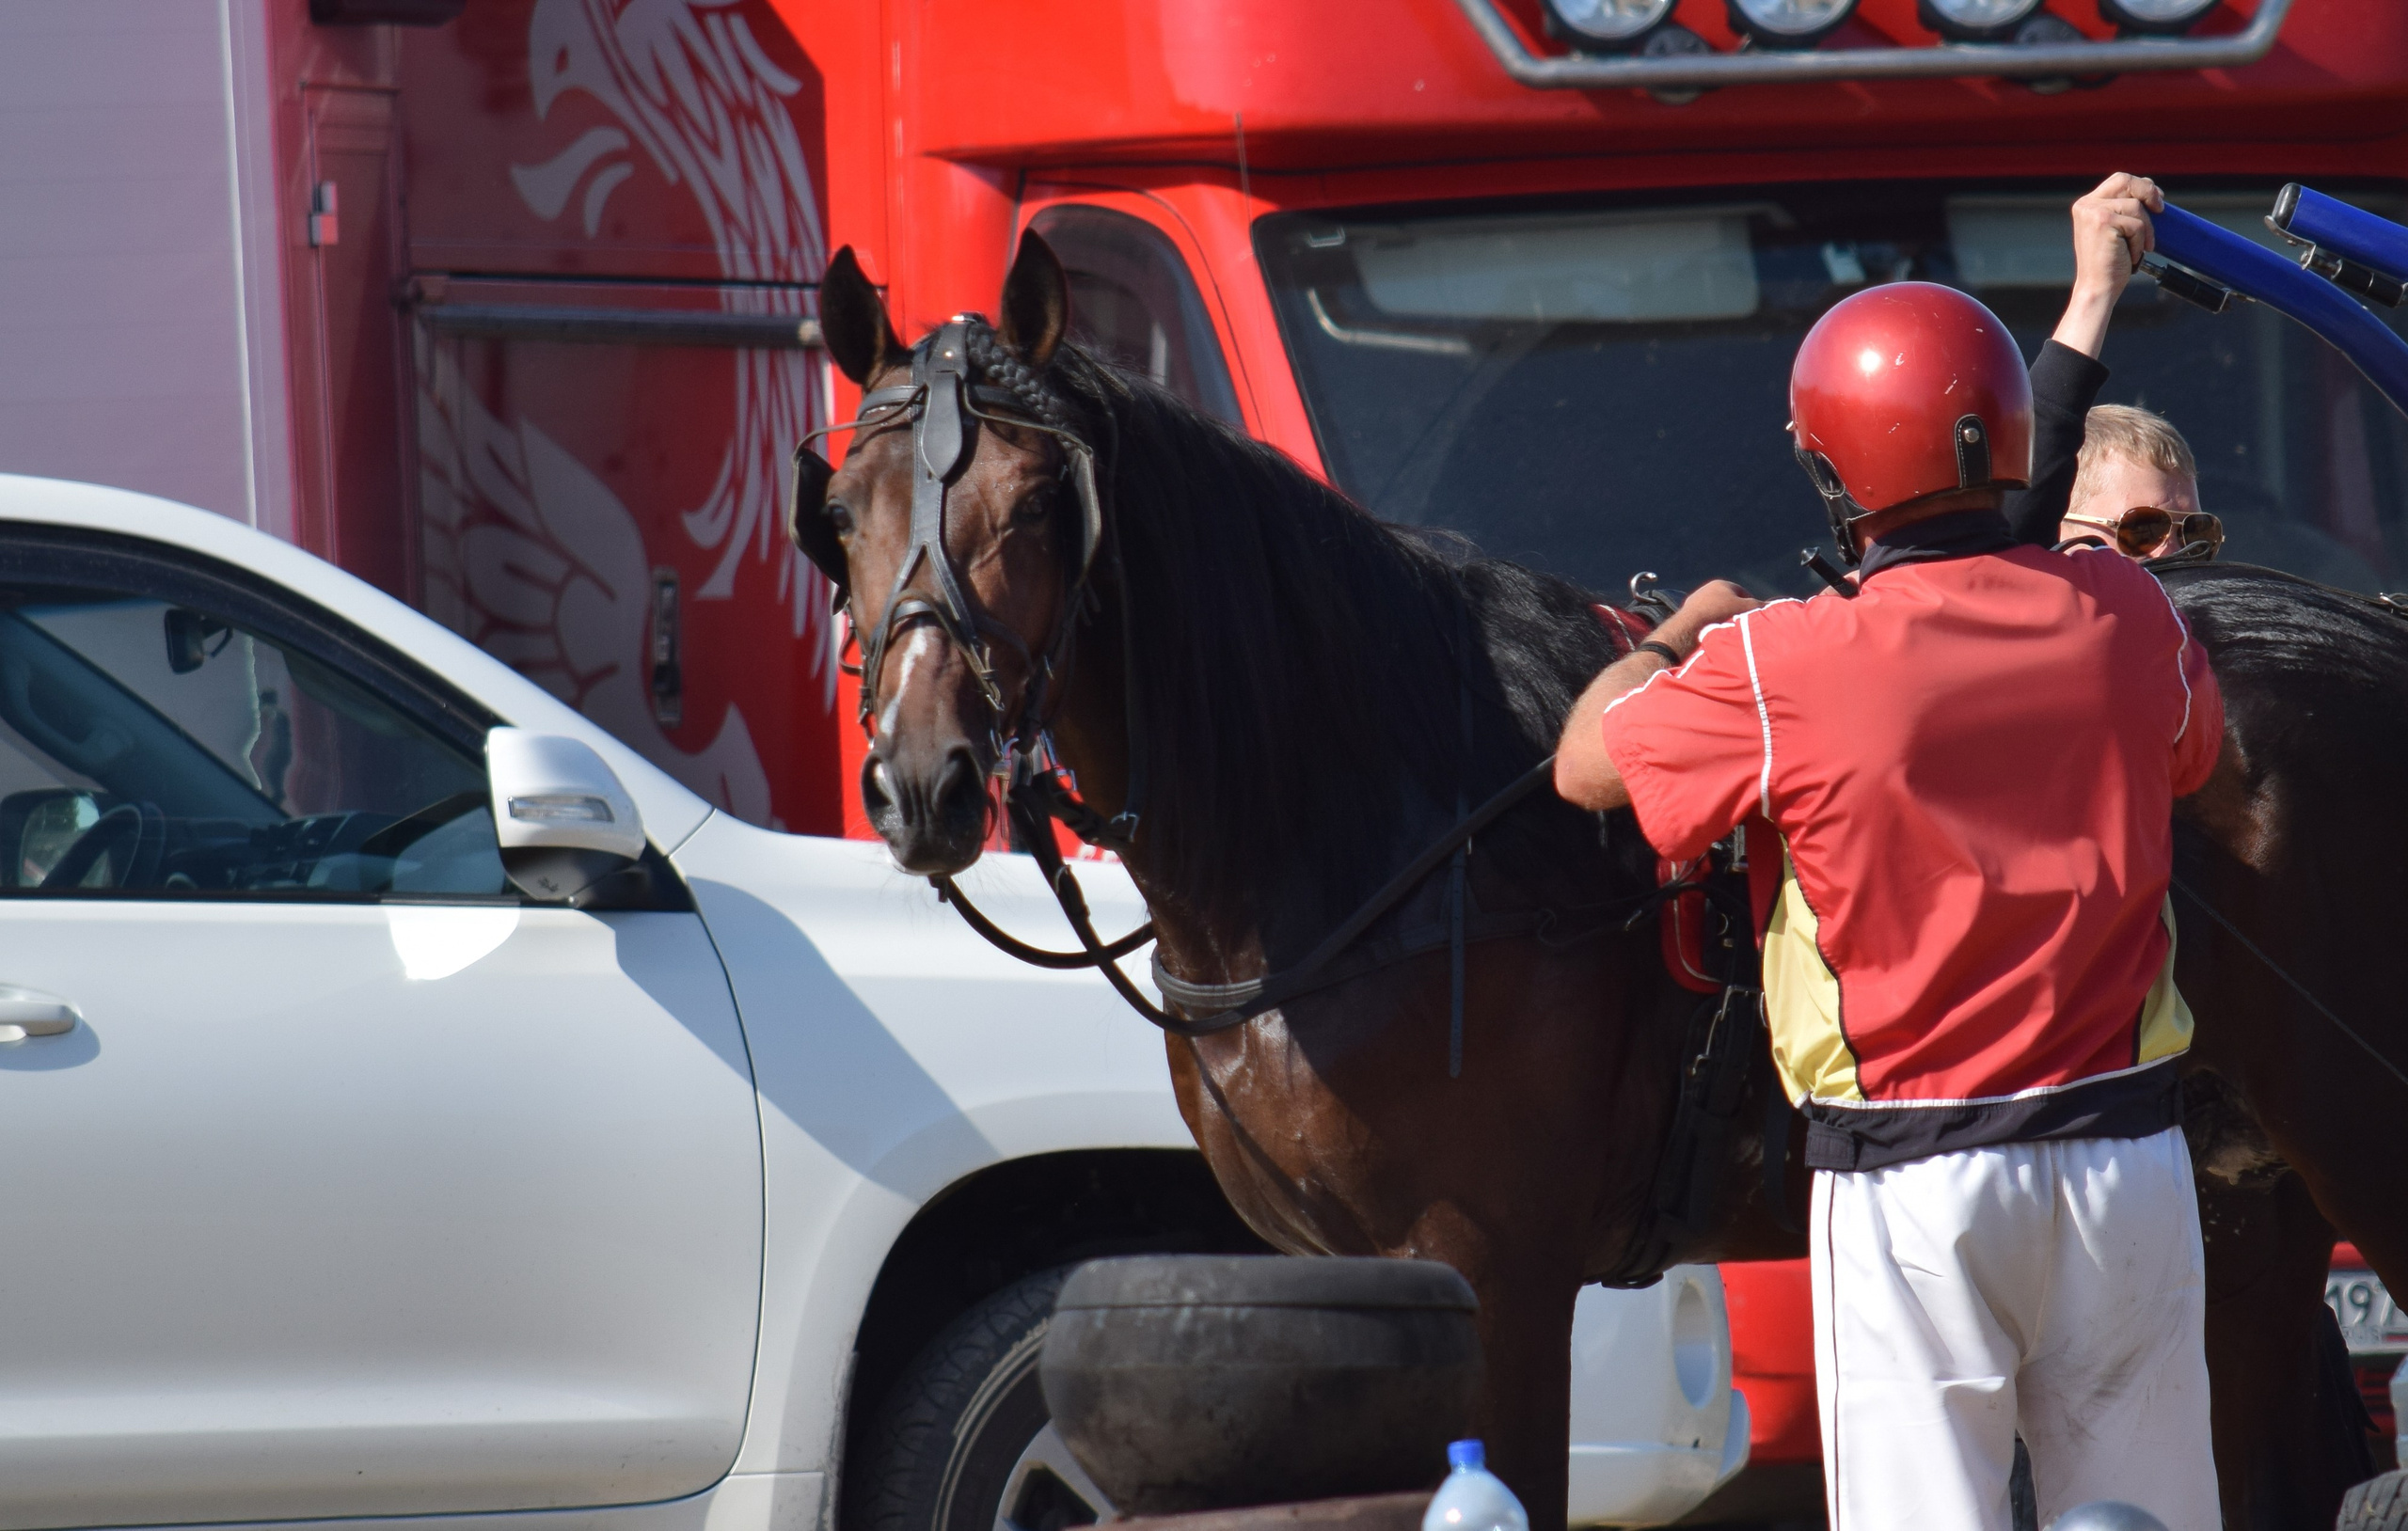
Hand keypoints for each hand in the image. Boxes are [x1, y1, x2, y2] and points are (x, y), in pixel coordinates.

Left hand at [1655, 580, 1761, 655]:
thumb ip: (1760, 606)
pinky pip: (1704, 624)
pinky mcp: (1686, 618)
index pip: (1743, 594)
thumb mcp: (1747, 609)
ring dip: (1723, 624)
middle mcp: (1705, 591)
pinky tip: (1715, 639)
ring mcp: (1694, 604)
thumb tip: (1772, 607)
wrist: (1689, 629)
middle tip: (1744, 629)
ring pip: (1716, 615)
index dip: (1752, 606)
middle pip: (1728, 605)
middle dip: (1737, 615)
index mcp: (1721, 584)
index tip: (1755, 619)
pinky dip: (1711, 630)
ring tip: (1729, 636)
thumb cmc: (1721, 615)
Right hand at [2055, 173, 2163, 359]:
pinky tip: (2131, 255)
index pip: (2119, 180)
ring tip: (2136, 249)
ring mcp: (2093, 212)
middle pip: (2126, 181)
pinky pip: (2137, 224)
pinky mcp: (2103, 221)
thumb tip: (2153, 192)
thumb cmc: (2109, 264)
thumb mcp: (2115, 230)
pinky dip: (2141, 241)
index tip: (2157, 202)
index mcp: (2086, 205)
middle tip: (2161, 210)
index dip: (2141, 187)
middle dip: (2149, 193)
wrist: (2097, 289)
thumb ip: (2123, 210)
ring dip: (2145, 230)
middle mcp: (2085, 205)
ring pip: (2136, 206)